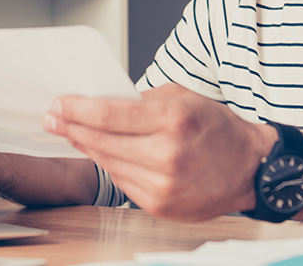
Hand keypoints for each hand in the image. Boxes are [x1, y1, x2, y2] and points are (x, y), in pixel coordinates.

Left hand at [42, 84, 273, 220]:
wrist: (250, 168)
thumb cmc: (218, 128)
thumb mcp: (184, 97)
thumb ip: (143, 100)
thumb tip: (101, 103)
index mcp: (173, 120)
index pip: (108, 115)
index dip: (76, 109)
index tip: (58, 104)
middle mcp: (166, 154)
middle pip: (101, 141)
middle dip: (71, 127)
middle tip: (52, 118)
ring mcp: (162, 184)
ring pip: (107, 163)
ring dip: (85, 147)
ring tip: (71, 133)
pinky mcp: (160, 205)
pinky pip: (122, 182)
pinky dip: (110, 166)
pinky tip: (101, 154)